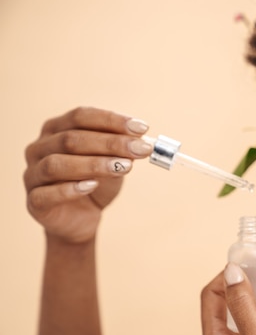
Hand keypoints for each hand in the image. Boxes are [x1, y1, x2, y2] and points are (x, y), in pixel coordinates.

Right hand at [23, 107, 151, 243]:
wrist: (81, 218)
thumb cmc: (96, 182)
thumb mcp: (113, 163)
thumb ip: (120, 151)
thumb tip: (139, 141)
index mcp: (56, 129)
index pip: (81, 116)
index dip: (112, 120)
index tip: (142, 128)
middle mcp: (39, 148)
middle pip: (71, 139)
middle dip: (110, 143)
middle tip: (141, 149)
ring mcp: (33, 174)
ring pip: (57, 164)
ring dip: (94, 164)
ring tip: (124, 167)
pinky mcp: (34, 201)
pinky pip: (47, 194)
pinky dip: (70, 189)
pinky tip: (92, 186)